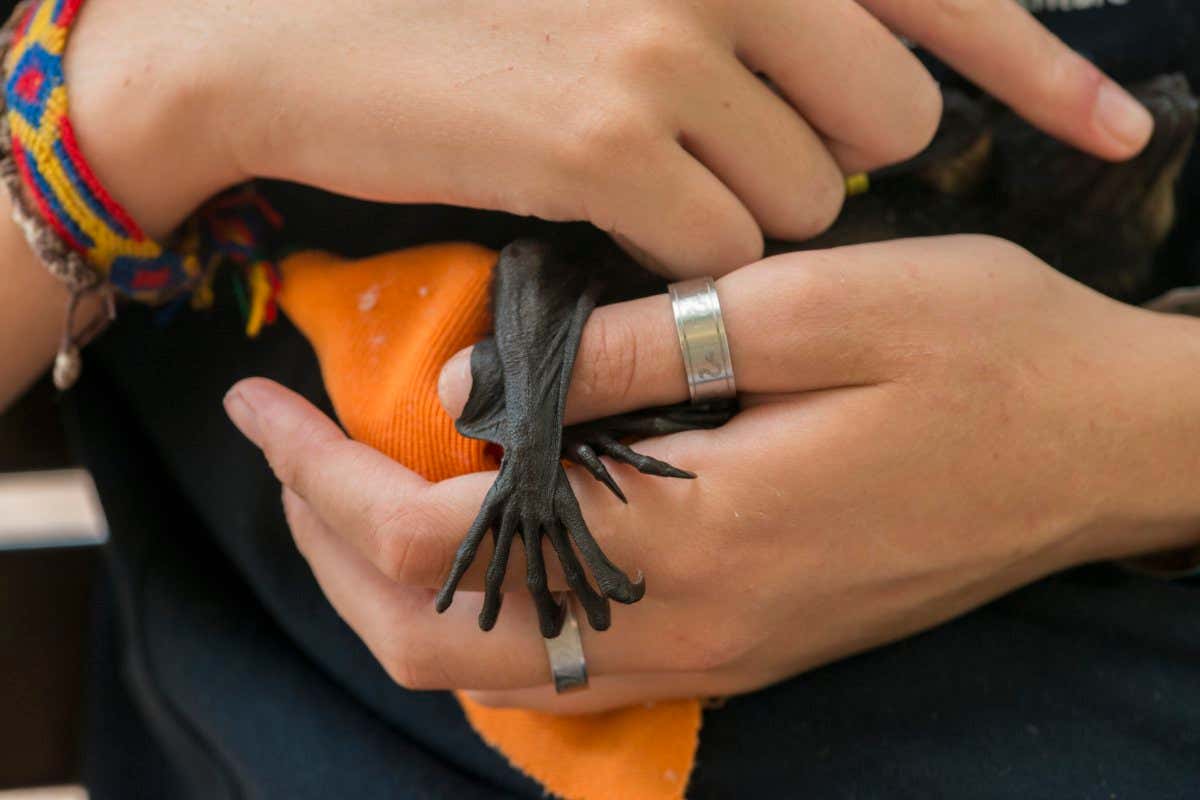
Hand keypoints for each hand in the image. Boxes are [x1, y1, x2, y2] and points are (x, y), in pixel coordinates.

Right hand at [64, 0, 1151, 272]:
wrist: (301, 32)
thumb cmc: (475, 9)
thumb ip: (757, 11)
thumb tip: (874, 90)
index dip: (1043, 68)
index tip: (1117, 127)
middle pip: (883, 123)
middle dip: (823, 156)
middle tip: (725, 148)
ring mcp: (665, 47)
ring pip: (799, 201)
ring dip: (739, 209)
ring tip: (642, 171)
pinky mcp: (604, 142)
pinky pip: (716, 248)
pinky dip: (674, 253)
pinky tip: (603, 213)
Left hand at [225, 235, 1199, 712]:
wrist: (1101, 446)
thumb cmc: (979, 354)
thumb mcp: (809, 307)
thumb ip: (631, 357)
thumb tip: (476, 391)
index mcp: (694, 538)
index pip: (438, 545)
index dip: (326, 477)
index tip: (271, 402)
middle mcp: (690, 626)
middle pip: (434, 638)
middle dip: (329, 544)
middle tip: (291, 447)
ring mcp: (717, 652)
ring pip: (487, 671)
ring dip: (393, 586)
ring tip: (351, 487)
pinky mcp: (743, 644)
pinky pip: (559, 669)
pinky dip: (477, 612)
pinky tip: (472, 536)